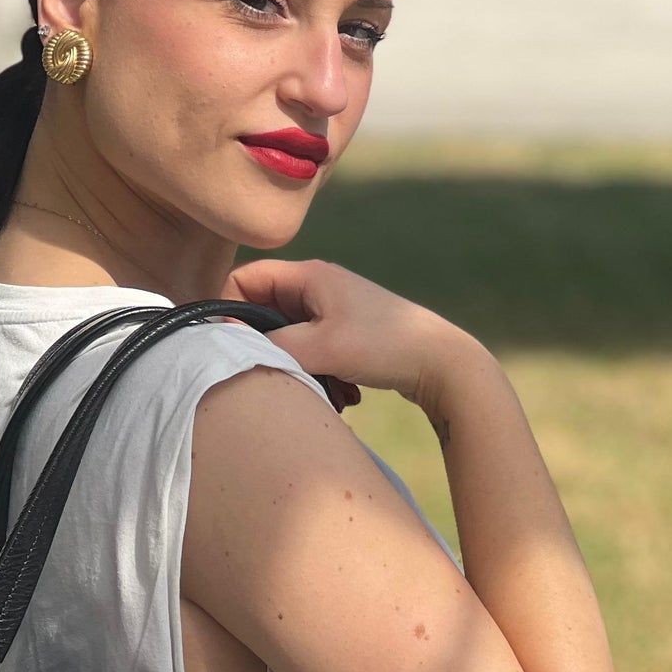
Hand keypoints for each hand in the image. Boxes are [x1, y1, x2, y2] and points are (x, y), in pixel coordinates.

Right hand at [221, 257, 468, 410]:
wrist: (444, 363)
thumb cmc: (385, 345)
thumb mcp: (322, 347)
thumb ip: (272, 346)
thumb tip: (233, 348)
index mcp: (309, 276)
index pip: (245, 280)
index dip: (227, 310)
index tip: (231, 346)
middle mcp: (319, 288)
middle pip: (264, 314)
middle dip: (266, 349)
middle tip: (278, 374)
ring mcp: (334, 312)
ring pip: (289, 341)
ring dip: (296, 369)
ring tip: (322, 390)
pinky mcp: (347, 337)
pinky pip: (313, 356)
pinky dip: (320, 377)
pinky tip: (343, 395)